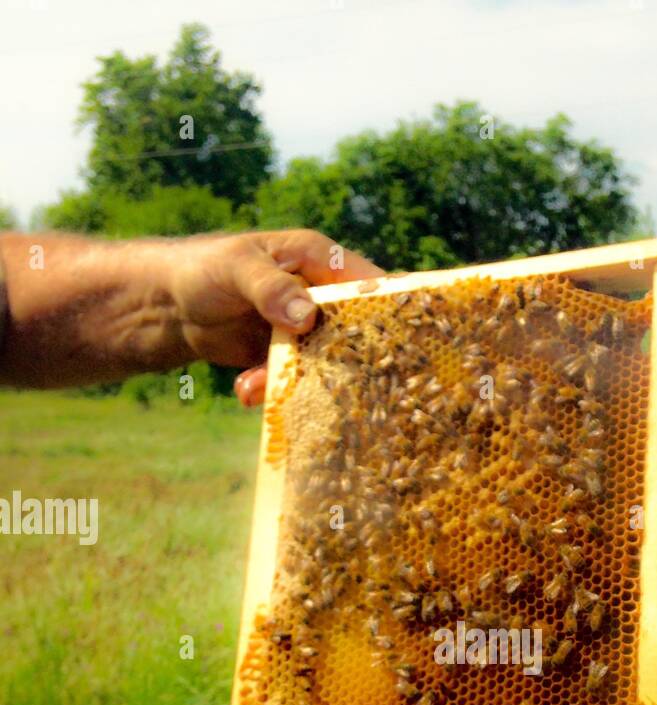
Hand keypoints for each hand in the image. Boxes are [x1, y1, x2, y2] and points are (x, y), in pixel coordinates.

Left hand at [164, 229, 382, 407]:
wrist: (169, 305)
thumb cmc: (203, 268)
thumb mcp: (235, 269)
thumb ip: (270, 288)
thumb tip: (308, 316)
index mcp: (321, 261)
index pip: (370, 285)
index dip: (384, 314)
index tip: (386, 347)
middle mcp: (322, 296)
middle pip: (353, 334)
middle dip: (335, 364)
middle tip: (312, 382)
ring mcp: (307, 330)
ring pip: (324, 364)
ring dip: (294, 382)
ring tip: (250, 386)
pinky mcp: (290, 357)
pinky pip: (297, 379)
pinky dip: (272, 389)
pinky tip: (244, 390)